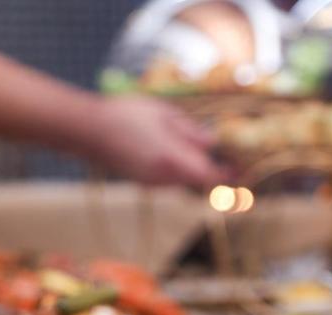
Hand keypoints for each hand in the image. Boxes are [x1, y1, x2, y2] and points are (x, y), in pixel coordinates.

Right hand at [80, 95, 225, 186]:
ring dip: (192, 165)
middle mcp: (165, 178)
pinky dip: (176, 166)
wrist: (87, 131)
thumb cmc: (125, 115)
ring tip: (189, 143)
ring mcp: (153, 183)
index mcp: (173, 160)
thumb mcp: (163, 114)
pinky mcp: (143, 183)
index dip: (229, 176)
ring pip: (184, 177)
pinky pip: (169, 177)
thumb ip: (190, 132)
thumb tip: (212, 143)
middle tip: (225, 154)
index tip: (244, 172)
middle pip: (199, 178)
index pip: (210, 176)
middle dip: (211, 167)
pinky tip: (165, 146)